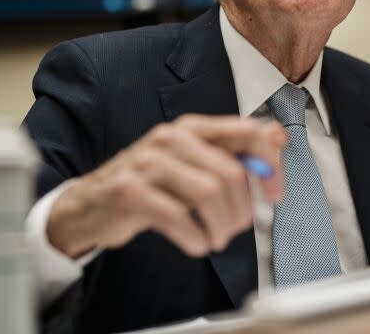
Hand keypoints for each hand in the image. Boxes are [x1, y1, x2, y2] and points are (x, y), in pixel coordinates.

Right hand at [46, 114, 285, 257]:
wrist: (91, 205)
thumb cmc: (150, 185)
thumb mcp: (194, 163)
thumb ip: (235, 150)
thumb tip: (278, 135)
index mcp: (191, 127)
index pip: (247, 132)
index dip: (270, 165)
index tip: (274, 195)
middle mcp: (169, 137)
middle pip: (232, 172)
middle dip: (243, 210)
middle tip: (236, 228)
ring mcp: (147, 162)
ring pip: (209, 194)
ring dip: (222, 227)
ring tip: (215, 238)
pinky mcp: (129, 190)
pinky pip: (179, 217)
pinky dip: (196, 237)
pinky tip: (196, 243)